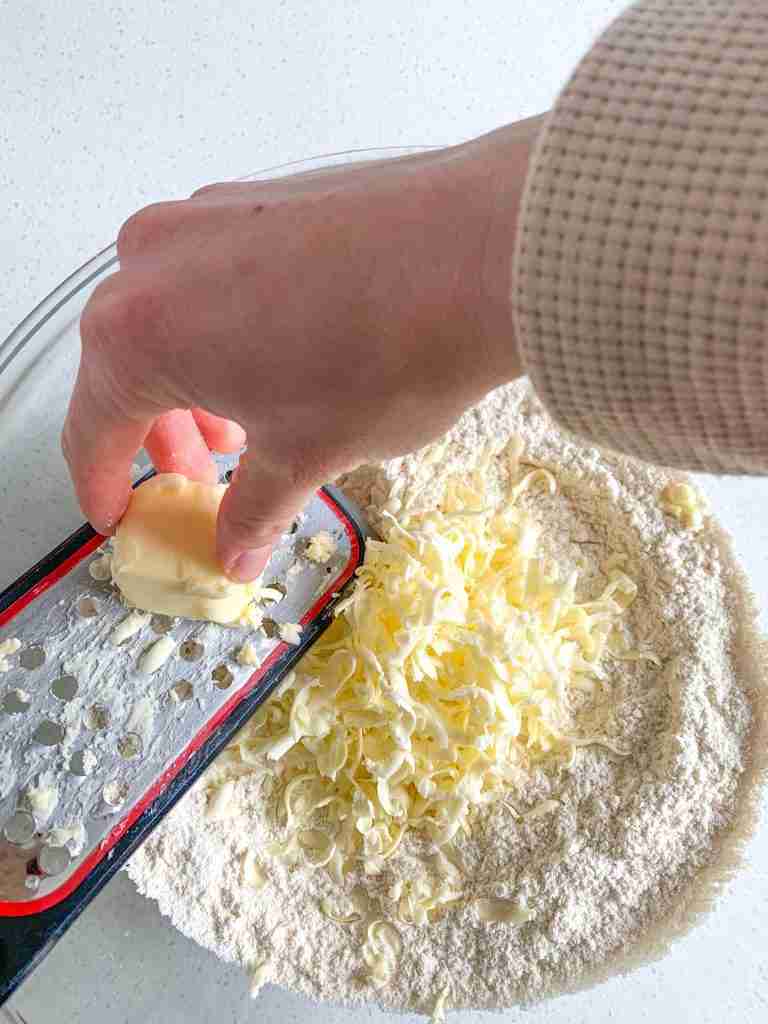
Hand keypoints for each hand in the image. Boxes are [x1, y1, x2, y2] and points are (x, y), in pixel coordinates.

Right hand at [62, 117, 540, 579]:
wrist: (480, 251)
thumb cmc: (387, 353)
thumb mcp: (307, 454)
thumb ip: (254, 510)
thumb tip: (234, 549)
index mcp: (138, 332)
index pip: (92, 427)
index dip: (105, 483)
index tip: (119, 512)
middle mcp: (154, 260)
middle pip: (127, 367)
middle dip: (160, 435)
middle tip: (202, 477)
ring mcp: (206, 217)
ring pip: (172, 318)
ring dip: (197, 381)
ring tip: (250, 421)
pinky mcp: (259, 197)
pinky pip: (216, 278)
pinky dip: (231, 331)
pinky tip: (284, 360)